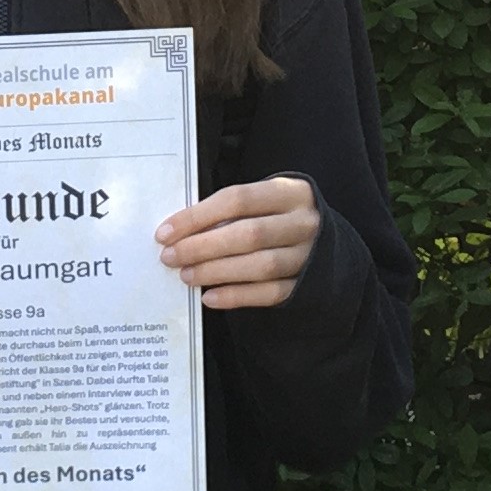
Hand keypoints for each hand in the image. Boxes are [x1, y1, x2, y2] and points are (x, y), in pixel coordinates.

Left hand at [158, 176, 320, 310]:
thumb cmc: (279, 217)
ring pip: (260, 265)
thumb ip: (230, 210)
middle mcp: (304, 223)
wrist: (325, 244)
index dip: (198, 216)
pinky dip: (237, 296)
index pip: (237, 200)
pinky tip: (210, 297)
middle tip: (170, 257)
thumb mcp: (263, 201)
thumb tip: (180, 231)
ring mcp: (308, 256)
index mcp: (290, 192)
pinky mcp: (306, 285)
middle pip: (248, 234)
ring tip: (186, 275)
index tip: (165, 232)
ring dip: (216, 271)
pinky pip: (269, 293)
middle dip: (202, 247)